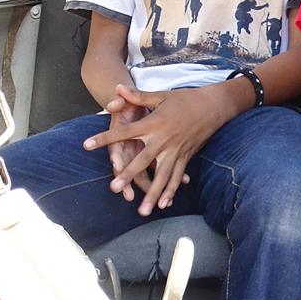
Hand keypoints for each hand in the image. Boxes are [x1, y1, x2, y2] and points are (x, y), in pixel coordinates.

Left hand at [85, 85, 215, 215]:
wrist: (214, 106)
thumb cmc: (185, 99)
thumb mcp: (161, 96)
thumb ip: (138, 96)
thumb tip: (117, 89)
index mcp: (154, 123)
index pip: (124, 132)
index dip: (104, 138)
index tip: (86, 145)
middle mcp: (164, 140)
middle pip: (143, 160)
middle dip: (128, 175)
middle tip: (114, 188)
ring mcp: (176, 151)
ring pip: (162, 176)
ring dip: (152, 194)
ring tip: (142, 211)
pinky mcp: (186, 156)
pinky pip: (177, 176)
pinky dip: (171, 191)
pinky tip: (164, 205)